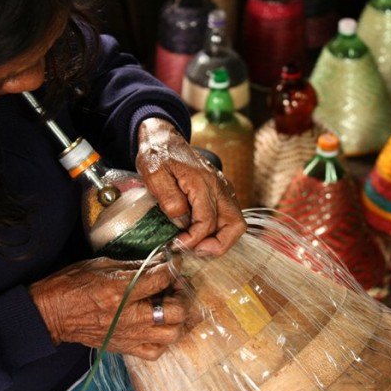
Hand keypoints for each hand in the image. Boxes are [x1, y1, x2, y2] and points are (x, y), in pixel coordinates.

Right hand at [29, 256, 189, 359]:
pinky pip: (156, 351)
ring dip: (178, 318)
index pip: (161, 279)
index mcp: (120, 290)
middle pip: (175, 311)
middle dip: (183, 295)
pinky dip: (163, 339)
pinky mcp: (124, 347)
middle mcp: (128, 316)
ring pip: (172, 334)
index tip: (176, 262)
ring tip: (172, 306)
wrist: (50, 314)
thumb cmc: (71, 284)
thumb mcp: (101, 265)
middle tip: (178, 285)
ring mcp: (128, 335)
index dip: (174, 268)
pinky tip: (159, 326)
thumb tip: (158, 262)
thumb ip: (132, 265)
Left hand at [135, 118, 246, 255]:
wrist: (164, 138)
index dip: (193, 239)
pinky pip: (229, 217)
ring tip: (198, 247)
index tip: (176, 245)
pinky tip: (200, 236)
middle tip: (193, 251)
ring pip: (236, 223)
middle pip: (234, 225)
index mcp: (203, 182)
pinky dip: (219, 231)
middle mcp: (219, 187)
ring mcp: (224, 189)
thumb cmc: (157, 155)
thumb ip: (168, 198)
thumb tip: (181, 220)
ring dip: (221, 240)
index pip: (207, 221)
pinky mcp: (222, 192)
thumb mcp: (154, 174)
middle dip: (216, 245)